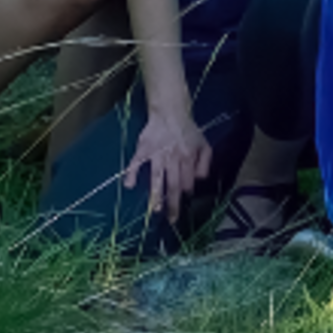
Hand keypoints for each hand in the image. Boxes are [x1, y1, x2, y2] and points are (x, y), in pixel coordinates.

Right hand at [124, 98, 212, 222]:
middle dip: (173, 204)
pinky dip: (131, 173)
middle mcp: (173, 159)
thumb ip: (205, 163)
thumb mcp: (204, 145)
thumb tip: (200, 181)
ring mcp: (157, 155)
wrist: (170, 113)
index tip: (182, 200)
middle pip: (173, 184)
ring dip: (156, 194)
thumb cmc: (188, 131)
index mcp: (188, 158)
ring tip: (155, 210)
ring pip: (157, 178)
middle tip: (171, 220)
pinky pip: (136, 163)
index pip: (188, 181)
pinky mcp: (144, 149)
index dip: (186, 191)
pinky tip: (128, 185)